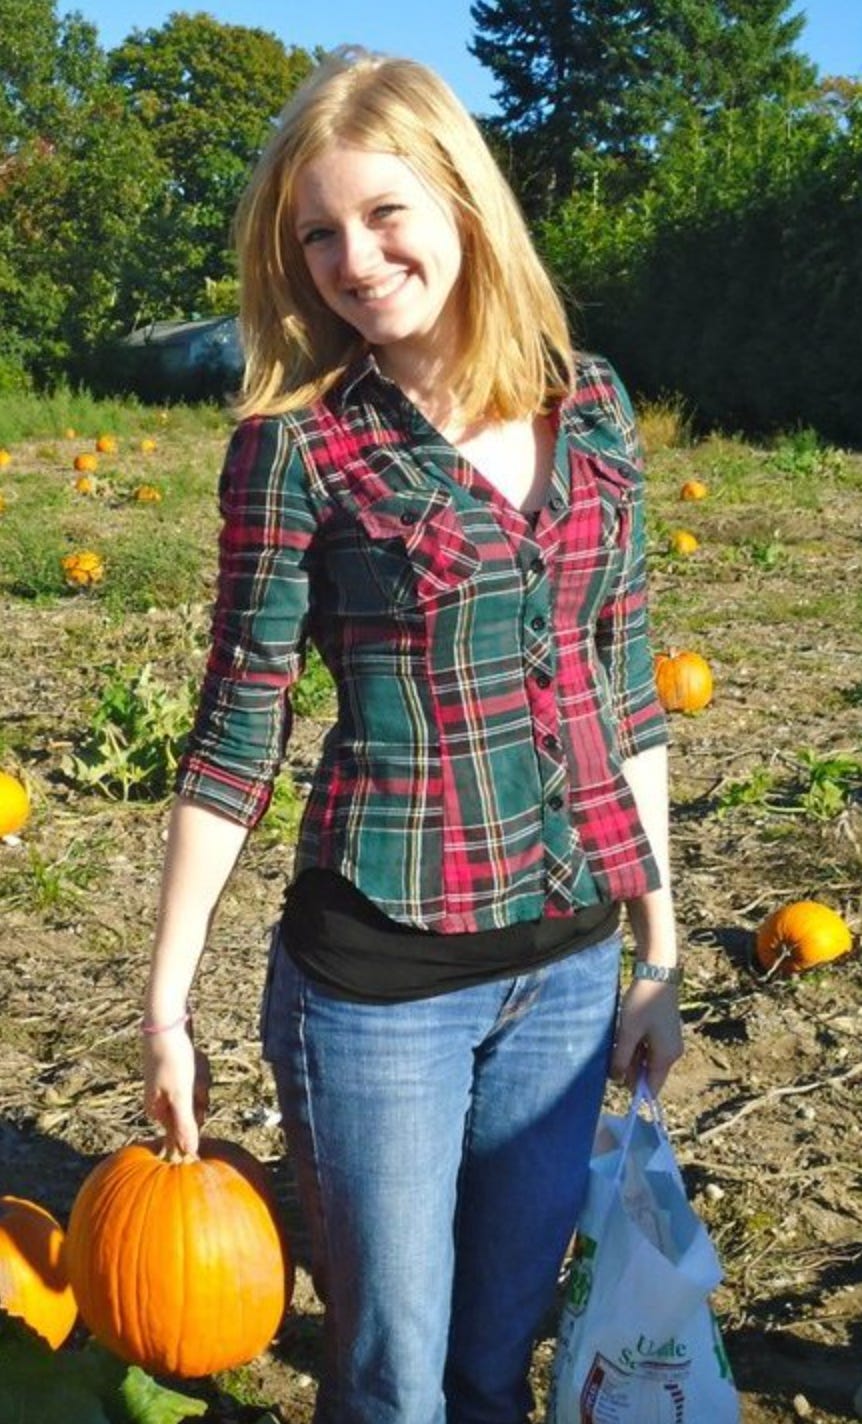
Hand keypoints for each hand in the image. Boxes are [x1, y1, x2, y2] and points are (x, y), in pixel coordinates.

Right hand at [143, 1026, 210, 1157]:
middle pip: (194, 1107)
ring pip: (199, 1090)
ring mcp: (171, 1083)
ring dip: (201, 1077)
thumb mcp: (180, 1096)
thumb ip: (184, 1125)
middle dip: (200, 1092)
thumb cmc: (171, 1059)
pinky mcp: (180, 1068)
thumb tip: (188, 1154)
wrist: (165, 1022)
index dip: (195, 1114)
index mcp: (156, 1109)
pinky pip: (198, 1075)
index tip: (194, 1097)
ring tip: (193, 1062)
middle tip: (192, 1077)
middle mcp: (162, 1098)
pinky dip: (200, 1066)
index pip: (184, 1127)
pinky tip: (194, 1056)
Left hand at [610, 977, 683, 1096]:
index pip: (652, 1088)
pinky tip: (626, 1032)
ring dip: (631, 1055)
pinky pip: (649, 1047)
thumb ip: (622, 1058)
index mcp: (666, 1057)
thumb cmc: (643, 1003)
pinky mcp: (664, 1032)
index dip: (634, 1089)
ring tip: (620, 1037)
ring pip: (646, 1059)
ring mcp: (669, 1042)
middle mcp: (672, 1053)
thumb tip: (616, 1080)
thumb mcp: (628, 1032)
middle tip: (613, 1052)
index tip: (616, 1080)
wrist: (657, 974)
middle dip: (629, 1068)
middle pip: (648, 1073)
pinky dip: (636, 1044)